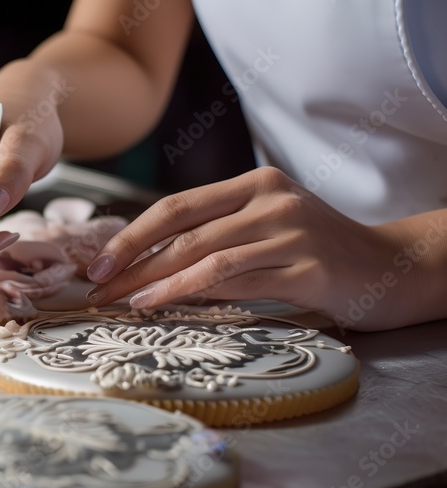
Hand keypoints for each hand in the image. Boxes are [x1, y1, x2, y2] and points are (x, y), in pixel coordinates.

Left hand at [84, 167, 407, 329]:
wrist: (392, 268)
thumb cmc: (319, 251)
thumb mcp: (267, 227)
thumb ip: (218, 233)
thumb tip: (148, 261)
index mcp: (254, 184)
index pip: (176, 206)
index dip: (132, 235)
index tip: (97, 262)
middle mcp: (270, 200)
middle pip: (182, 229)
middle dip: (131, 259)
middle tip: (95, 286)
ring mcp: (290, 232)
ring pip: (203, 255)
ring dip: (153, 279)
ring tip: (120, 300)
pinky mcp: (306, 267)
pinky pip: (234, 279)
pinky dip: (188, 293)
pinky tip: (160, 303)